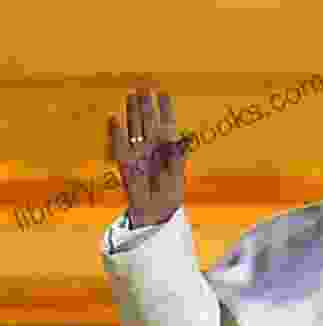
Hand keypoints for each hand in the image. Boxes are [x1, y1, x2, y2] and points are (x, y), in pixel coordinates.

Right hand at [108, 87, 189, 228]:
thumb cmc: (170, 192)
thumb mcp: (177, 174)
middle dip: (146, 104)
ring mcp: (138, 152)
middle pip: (149, 121)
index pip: (167, 123)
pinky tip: (113, 118)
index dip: (165, 108)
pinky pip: (119, 145)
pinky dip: (116, 132)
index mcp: (168, 147)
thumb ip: (177, 157)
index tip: (163, 93)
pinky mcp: (125, 162)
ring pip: (135, 127)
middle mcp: (152, 146)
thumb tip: (178, 140)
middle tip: (144, 87)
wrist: (156, 210)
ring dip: (132, 112)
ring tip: (131, 95)